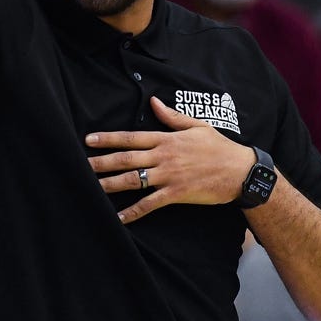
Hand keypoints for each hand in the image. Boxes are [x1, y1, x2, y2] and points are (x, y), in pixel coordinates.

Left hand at [86, 96, 255, 222]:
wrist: (240, 171)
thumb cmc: (219, 147)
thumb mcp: (196, 126)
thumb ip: (172, 117)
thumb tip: (153, 102)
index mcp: (167, 139)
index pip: (131, 137)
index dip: (108, 138)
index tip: (89, 139)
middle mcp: (163, 156)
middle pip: (125, 158)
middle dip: (100, 162)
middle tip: (79, 165)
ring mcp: (168, 175)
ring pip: (132, 180)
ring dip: (109, 184)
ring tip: (90, 187)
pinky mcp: (176, 193)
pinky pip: (149, 204)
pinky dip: (132, 212)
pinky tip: (118, 218)